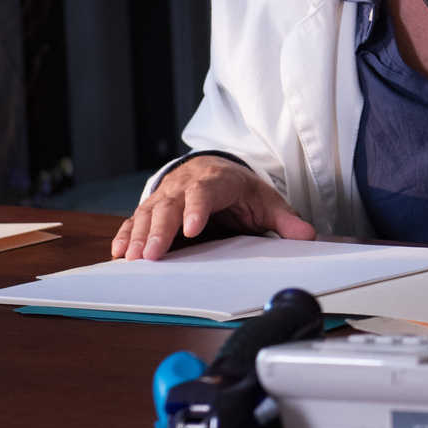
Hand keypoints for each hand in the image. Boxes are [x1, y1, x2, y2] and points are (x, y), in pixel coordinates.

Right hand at [109, 156, 316, 261]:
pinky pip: (136, 219)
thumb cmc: (240, 190)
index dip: (197, 209)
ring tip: (131, 258)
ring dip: (138, 235)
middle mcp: (186, 185)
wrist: (215, 169)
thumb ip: (285, 220)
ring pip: (149, 213)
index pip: (205, 192)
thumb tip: (308, 236)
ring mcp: (166, 195)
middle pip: (170, 205)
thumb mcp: (266, 201)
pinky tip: (119, 252)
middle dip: (160, 230)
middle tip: (152, 255)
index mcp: (217, 181)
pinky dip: (126, 234)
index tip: (192, 229)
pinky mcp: (152, 207)